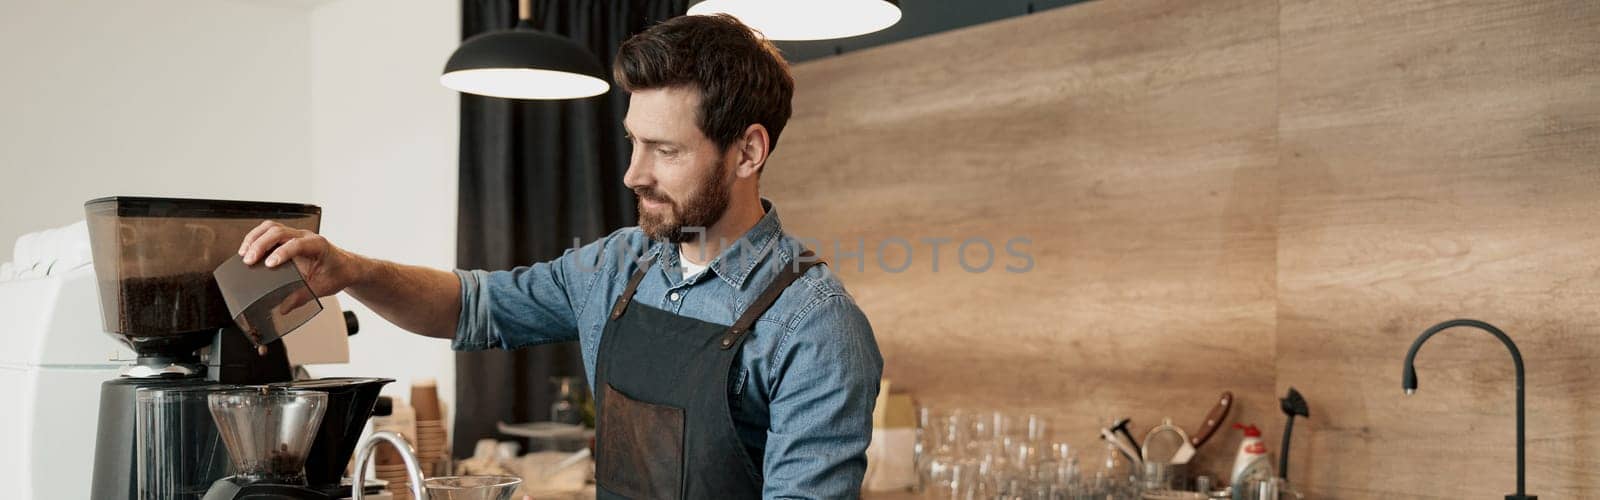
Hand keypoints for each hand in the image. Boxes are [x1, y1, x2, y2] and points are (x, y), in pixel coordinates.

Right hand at [237, 221, 362, 297]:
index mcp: (318, 245)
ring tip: (244, 253)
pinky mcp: (289, 238)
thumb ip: (302, 297)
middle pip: (279, 231)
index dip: (282, 253)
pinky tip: (248, 249)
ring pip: (272, 227)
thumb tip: (283, 307)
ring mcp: (297, 235)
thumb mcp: (321, 288)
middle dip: (261, 244)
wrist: (346, 266)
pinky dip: (257, 238)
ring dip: (256, 238)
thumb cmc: (337, 273)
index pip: (296, 244)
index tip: (269, 264)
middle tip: (249, 260)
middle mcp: (306, 236)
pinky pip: (270, 231)